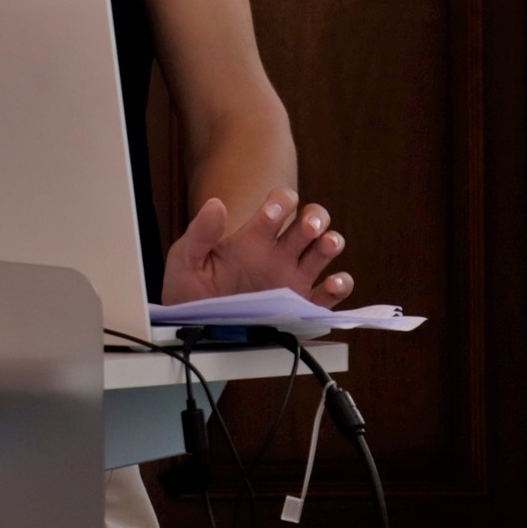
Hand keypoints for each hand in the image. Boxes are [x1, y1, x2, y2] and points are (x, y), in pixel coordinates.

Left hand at [161, 187, 352, 306]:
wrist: (195, 325)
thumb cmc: (191, 286)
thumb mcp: (186, 258)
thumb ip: (200, 232)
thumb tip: (215, 204)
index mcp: (255, 236)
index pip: (280, 205)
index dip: (282, 202)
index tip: (272, 214)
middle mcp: (279, 253)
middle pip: (312, 221)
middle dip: (316, 217)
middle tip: (307, 226)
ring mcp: (293, 277)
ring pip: (325, 250)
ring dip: (331, 243)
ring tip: (325, 244)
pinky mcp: (303, 305)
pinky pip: (331, 294)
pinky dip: (340, 286)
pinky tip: (331, 283)